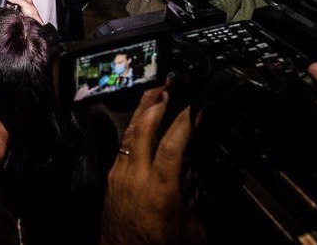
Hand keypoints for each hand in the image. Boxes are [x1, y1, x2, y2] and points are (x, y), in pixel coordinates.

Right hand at [6, 0, 44, 24]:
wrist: (30, 21)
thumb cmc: (32, 12)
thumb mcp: (25, 4)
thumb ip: (17, 0)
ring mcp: (15, 3)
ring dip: (7, 0)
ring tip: (9, 2)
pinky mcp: (12, 8)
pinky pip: (7, 5)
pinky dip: (6, 5)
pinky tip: (7, 5)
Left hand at [101, 88, 200, 244]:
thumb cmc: (154, 244)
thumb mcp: (190, 230)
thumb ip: (198, 203)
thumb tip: (204, 186)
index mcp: (159, 191)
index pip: (171, 146)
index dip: (184, 123)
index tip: (197, 108)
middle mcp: (136, 177)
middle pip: (143, 129)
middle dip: (156, 104)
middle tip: (168, 86)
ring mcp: (120, 174)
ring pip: (130, 133)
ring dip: (143, 111)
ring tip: (155, 93)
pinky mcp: (112, 176)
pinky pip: (123, 145)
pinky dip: (134, 129)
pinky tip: (142, 121)